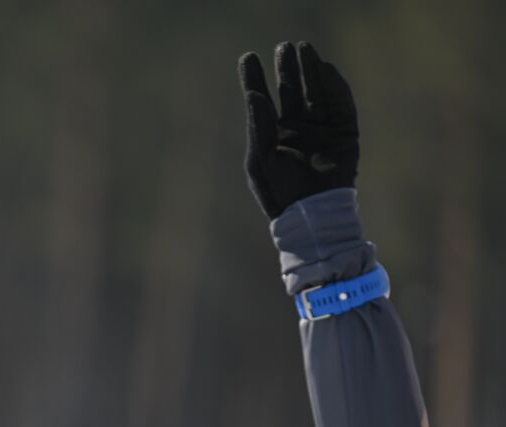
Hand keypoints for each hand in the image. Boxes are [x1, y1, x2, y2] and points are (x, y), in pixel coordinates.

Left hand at [239, 41, 358, 219]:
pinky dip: (334, 86)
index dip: (255, 79)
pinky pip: (340, 104)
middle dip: (287, 68)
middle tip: (283, 47)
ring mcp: (320, 128)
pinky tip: (324, 69)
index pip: (262, 100)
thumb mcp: (261, 159)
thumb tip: (253, 94)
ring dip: (310, 70)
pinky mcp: (343, 133)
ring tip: (303, 48)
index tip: (247, 57)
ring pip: (315, 92)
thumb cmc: (279, 192)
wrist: (311, 215)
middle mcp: (296, 128)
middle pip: (291, 90)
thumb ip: (259, 126)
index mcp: (272, 134)